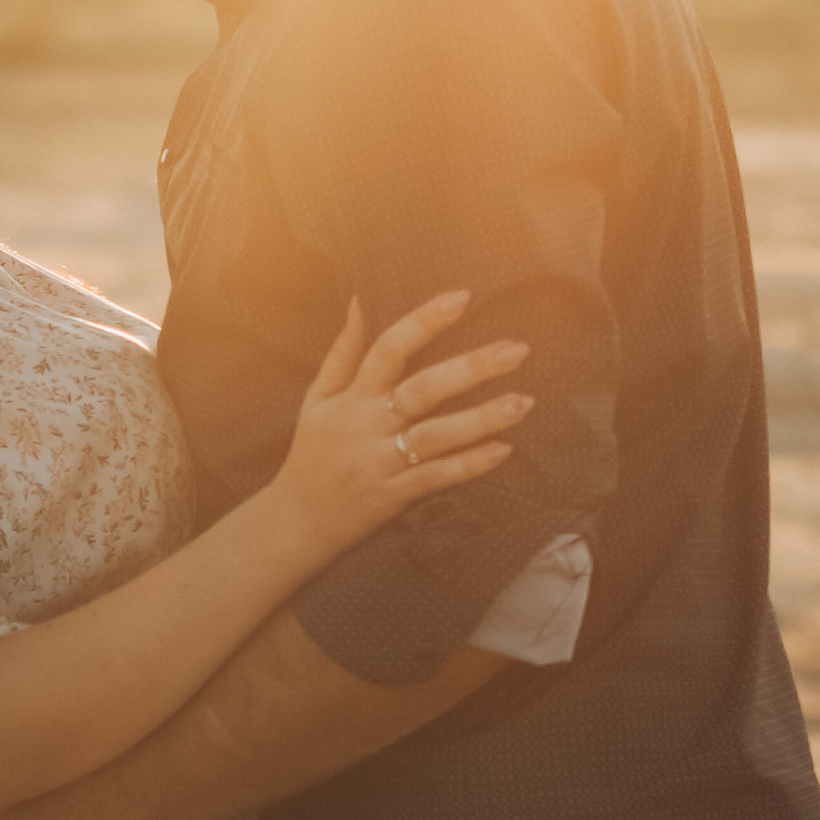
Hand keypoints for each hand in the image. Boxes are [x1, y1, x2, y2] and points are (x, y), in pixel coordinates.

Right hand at [271, 290, 529, 570]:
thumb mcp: (317, 399)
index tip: (462, 297)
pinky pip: (436, 478)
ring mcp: (381, 463)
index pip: (388, 349)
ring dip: (481, 418)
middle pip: (423, 389)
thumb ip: (342, 352)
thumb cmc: (312, 455)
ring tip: (524, 402)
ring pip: (436, 436)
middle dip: (471, 368)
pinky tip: (503, 450)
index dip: (424, 321)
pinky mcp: (393, 497)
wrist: (295, 522)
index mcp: (351, 398)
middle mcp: (367, 426)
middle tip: (517, 350)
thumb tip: (359, 302)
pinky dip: (468, 465)